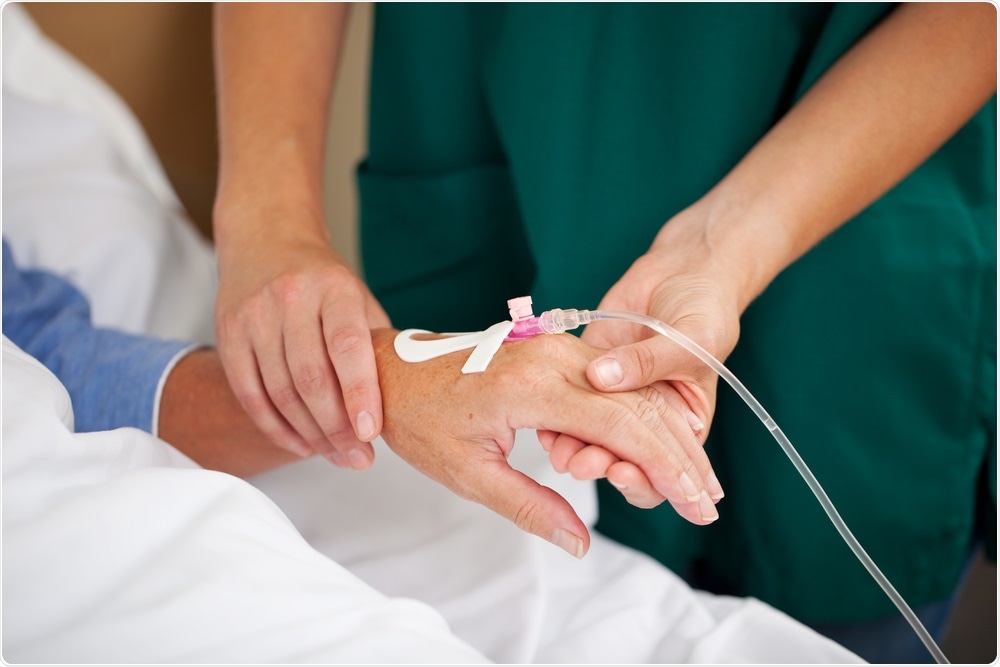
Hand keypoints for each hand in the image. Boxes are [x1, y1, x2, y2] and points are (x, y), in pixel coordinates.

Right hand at [214, 225, 389, 470]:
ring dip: (310, 435)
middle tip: (359, 459)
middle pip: (310, 377)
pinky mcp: (228, 334)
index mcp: (333, 288)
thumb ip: (376, 344)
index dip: (359, 392)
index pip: (347, 345)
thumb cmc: (323, 280)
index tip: (371, 432)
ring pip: (279, 391)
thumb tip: (404, 400)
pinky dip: (276, 428)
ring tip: (337, 456)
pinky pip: (249, 394)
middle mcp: (290, 300)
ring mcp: (254, 316)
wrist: (265, 239)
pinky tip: (301, 444)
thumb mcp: (358, 297)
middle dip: (337, 428)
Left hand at [372, 326, 723, 558]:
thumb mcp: (470, 474)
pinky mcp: (553, 348)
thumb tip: (580, 544)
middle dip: (680, 457)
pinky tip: (660, 443)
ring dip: (667, 435)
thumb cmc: (422, 420)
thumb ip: (531, 506)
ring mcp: (555, 347)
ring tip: (696, 479)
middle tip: (707, 502)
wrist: (391, 371)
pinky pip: (609, 384)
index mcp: (533, 386)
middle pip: (638, 407)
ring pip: (630, 392)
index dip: (664, 468)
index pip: (621, 428)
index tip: (694, 505)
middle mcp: (553, 358)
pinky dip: (640, 415)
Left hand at [570, 206, 743, 500]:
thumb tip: (601, 377)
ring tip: (560, 448)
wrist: (685, 269)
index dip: (645, 482)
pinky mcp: (589, 369)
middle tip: (581, 462)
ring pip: (593, 435)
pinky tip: (546, 423)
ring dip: (575, 448)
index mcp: (681, 420)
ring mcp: (615, 393)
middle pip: (624, 459)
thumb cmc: (706, 307)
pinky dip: (557, 418)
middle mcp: (646, 415)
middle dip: (601, 466)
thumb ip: (648, 361)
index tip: (620, 473)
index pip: (663, 468)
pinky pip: (569, 401)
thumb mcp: (693, 338)